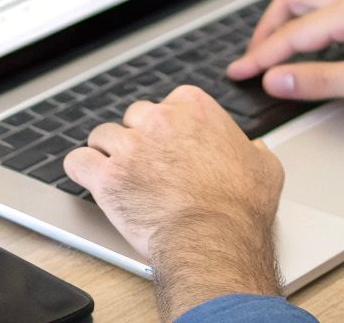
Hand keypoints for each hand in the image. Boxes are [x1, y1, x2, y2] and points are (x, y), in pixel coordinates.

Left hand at [64, 85, 283, 320]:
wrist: (215, 239)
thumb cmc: (240, 208)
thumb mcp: (265, 168)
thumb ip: (253, 149)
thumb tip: (253, 149)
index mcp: (194, 108)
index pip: (166, 104)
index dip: (166, 127)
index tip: (169, 144)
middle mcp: (159, 120)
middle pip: (133, 117)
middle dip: (137, 138)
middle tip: (145, 164)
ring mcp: (130, 147)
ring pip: (102, 136)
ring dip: (107, 154)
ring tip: (117, 173)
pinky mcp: (107, 177)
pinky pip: (78, 161)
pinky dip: (82, 170)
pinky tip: (89, 178)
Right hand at [226, 0, 343, 109]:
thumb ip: (321, 80)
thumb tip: (277, 78)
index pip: (292, 34)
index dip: (261, 56)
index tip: (239, 72)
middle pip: (294, 0)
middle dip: (266, 28)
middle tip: (251, 57)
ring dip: (286, 21)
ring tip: (272, 48)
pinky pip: (331, 6)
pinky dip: (308, 22)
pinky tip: (311, 42)